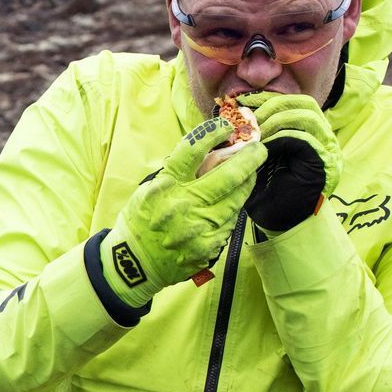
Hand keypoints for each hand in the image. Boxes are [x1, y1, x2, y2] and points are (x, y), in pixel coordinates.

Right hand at [99, 110, 265, 308]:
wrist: (132, 265)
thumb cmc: (140, 222)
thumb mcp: (150, 190)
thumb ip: (178, 173)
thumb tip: (211, 152)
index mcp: (164, 187)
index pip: (193, 150)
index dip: (213, 132)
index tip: (226, 126)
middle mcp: (182, 206)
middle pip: (226, 175)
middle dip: (249, 158)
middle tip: (259, 149)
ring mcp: (198, 228)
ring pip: (236, 199)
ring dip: (246, 182)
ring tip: (250, 173)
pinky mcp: (208, 246)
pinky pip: (229, 221)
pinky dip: (232, 208)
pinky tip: (231, 203)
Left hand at [245, 93, 340, 232]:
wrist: (281, 224)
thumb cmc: (267, 192)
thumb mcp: (258, 156)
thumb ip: (255, 135)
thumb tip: (232, 112)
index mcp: (308, 133)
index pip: (295, 101)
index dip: (269, 98)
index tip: (244, 102)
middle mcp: (322, 138)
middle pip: (305, 102)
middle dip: (273, 106)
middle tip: (251, 119)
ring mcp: (327, 150)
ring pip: (307, 116)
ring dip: (276, 120)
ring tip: (257, 133)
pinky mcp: (323, 164)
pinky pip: (304, 139)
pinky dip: (280, 138)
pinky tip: (264, 148)